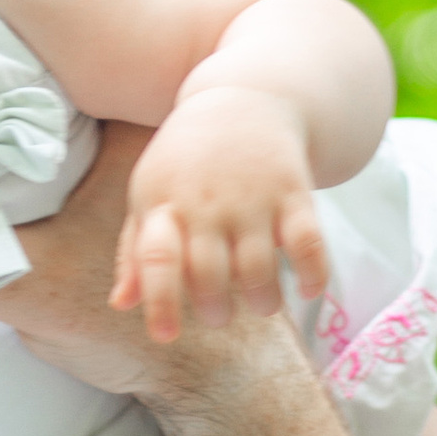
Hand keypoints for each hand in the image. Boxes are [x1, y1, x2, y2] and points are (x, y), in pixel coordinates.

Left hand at [112, 87, 327, 341]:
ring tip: (260, 305)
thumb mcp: (150, 194)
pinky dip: (314, 275)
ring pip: (260, 267)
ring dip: (262, 300)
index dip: (160, 302)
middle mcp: (207, 201)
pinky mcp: (294, 191)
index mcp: (163, 202)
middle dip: (215, 309)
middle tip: (219, 317)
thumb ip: (136, 252)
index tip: (166, 337)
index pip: (156, 258)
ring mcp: (253, 196)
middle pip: (209, 272)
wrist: (243, 99)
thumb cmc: (186, 161)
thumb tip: (122, 305)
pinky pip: (310, 244)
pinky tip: (308, 290)